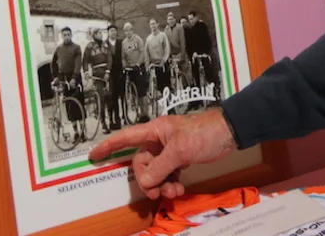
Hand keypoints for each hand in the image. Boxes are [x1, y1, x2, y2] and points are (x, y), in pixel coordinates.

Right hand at [88, 107, 235, 199]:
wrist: (230, 133)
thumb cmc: (204, 133)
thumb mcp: (180, 150)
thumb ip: (160, 167)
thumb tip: (144, 181)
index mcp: (155, 131)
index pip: (126, 137)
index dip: (109, 146)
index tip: (93, 155)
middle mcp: (159, 140)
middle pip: (141, 163)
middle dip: (148, 179)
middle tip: (158, 191)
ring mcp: (170, 150)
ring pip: (155, 172)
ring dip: (161, 184)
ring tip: (174, 192)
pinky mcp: (180, 158)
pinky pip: (167, 174)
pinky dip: (170, 184)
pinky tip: (179, 190)